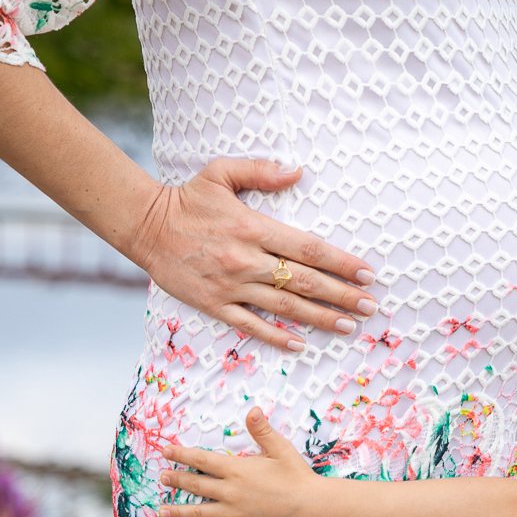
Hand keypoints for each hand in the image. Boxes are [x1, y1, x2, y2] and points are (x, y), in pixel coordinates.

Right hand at [131, 159, 376, 350]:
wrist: (145, 226)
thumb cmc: (187, 198)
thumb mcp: (221, 172)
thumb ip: (262, 171)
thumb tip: (298, 171)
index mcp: (253, 227)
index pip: (309, 248)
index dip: (342, 263)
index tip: (367, 274)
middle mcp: (246, 259)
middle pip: (305, 281)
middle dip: (342, 295)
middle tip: (370, 306)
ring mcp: (230, 285)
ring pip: (284, 307)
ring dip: (320, 318)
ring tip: (348, 326)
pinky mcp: (214, 303)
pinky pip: (250, 325)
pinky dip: (276, 336)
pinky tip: (300, 344)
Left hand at [159, 407, 320, 516]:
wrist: (310, 507)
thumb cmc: (296, 476)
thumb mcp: (280, 449)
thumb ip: (262, 430)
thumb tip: (252, 410)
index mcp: (237, 469)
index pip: (201, 460)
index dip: (181, 455)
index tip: (166, 451)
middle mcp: (230, 491)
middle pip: (195, 484)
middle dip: (176, 479)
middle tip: (162, 477)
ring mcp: (232, 513)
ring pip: (197, 511)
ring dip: (177, 509)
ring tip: (161, 509)